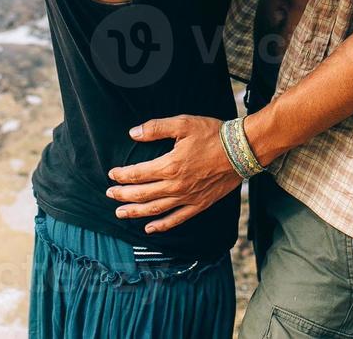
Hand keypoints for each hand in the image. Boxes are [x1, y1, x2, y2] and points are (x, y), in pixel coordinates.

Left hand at [106, 115, 241, 233]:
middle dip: (123, 195)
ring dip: (136, 212)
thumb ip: (156, 128)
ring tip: (120, 214)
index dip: (122, 175)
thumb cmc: (213, 134)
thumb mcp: (183, 123)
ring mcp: (188, 197)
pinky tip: (150, 228)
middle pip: (143, 194)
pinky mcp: (200, 204)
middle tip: (110, 195)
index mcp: (170, 165)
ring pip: (156, 209)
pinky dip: (162, 225)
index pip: (138, 174)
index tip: (112, 175)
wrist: (242, 149)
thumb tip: (133, 133)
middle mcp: (176, 185)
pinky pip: (177, 219)